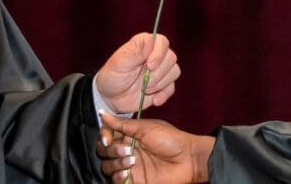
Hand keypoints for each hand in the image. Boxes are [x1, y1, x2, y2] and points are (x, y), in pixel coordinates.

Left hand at [96, 33, 179, 113]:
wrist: (111, 98)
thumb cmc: (112, 76)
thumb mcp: (118, 63)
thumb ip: (134, 51)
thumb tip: (150, 40)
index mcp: (144, 45)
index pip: (162, 41)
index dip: (159, 53)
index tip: (150, 66)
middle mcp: (155, 55)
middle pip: (171, 57)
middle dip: (159, 73)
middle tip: (145, 82)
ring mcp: (160, 70)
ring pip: (174, 71)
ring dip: (161, 84)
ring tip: (145, 90)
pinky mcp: (162, 85)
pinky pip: (172, 87)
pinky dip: (164, 95)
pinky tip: (154, 100)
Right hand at [97, 113, 213, 183]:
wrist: (187, 159)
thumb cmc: (171, 139)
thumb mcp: (145, 128)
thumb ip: (122, 124)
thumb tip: (102, 114)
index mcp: (129, 134)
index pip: (107, 134)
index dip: (104, 136)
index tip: (108, 138)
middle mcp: (127, 150)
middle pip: (104, 151)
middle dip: (110, 150)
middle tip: (127, 150)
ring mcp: (130, 166)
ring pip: (107, 166)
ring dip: (115, 163)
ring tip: (132, 161)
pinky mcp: (134, 180)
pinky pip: (116, 181)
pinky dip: (117, 177)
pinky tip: (127, 173)